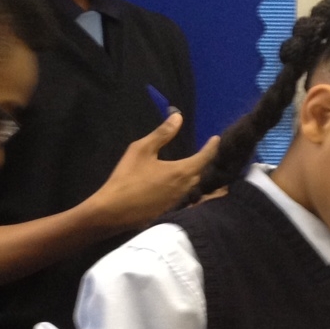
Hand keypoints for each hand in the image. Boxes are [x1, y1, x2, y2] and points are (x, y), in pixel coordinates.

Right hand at [87, 114, 219, 230]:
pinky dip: (184, 185)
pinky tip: (176, 182)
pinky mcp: (169, 210)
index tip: (216, 139)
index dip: (211, 147)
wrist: (113, 211)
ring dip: (195, 174)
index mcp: (181, 172)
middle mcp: (184, 188)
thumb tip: (178, 117)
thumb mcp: (142, 150)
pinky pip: (183, 195)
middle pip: (199, 173)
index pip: (204, 158)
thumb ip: (162, 134)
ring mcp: (178, 202)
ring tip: (193, 164)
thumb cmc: (127, 178)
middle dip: (204, 161)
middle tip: (205, 151)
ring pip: (192, 185)